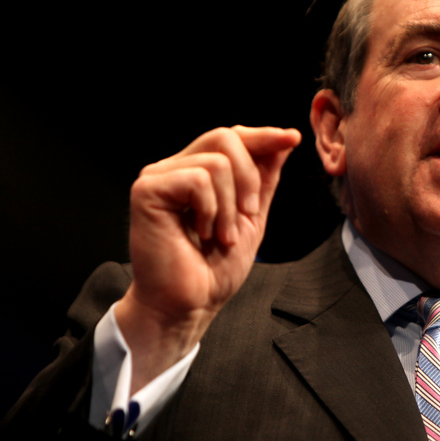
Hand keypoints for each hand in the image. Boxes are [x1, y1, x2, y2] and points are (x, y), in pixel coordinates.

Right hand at [115, 126, 301, 390]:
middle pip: (225, 138)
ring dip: (229, 206)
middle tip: (247, 214)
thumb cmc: (213, 270)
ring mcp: (158, 177)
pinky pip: (197, 179)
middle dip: (250, 177)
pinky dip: (210, 210)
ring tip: (220, 236)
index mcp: (197, 173)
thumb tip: (282, 142)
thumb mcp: (251, 219)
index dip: (263, 136)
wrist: (190, 304)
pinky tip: (200, 232)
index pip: (232, 138)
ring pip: (216, 162)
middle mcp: (175, 169)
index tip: (292, 139)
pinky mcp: (147, 190)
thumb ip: (263, 181)